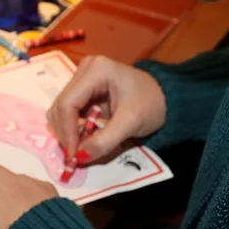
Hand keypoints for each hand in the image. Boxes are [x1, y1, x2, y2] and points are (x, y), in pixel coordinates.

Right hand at [48, 55, 165, 164]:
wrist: (167, 97)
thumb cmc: (151, 104)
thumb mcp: (130, 123)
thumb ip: (104, 141)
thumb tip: (79, 158)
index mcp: (96, 70)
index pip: (68, 103)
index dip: (66, 131)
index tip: (73, 155)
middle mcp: (85, 69)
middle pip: (61, 105)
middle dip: (65, 133)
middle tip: (75, 156)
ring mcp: (83, 77)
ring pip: (62, 109)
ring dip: (67, 131)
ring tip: (80, 149)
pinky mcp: (84, 88)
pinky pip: (70, 110)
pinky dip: (73, 127)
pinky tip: (84, 139)